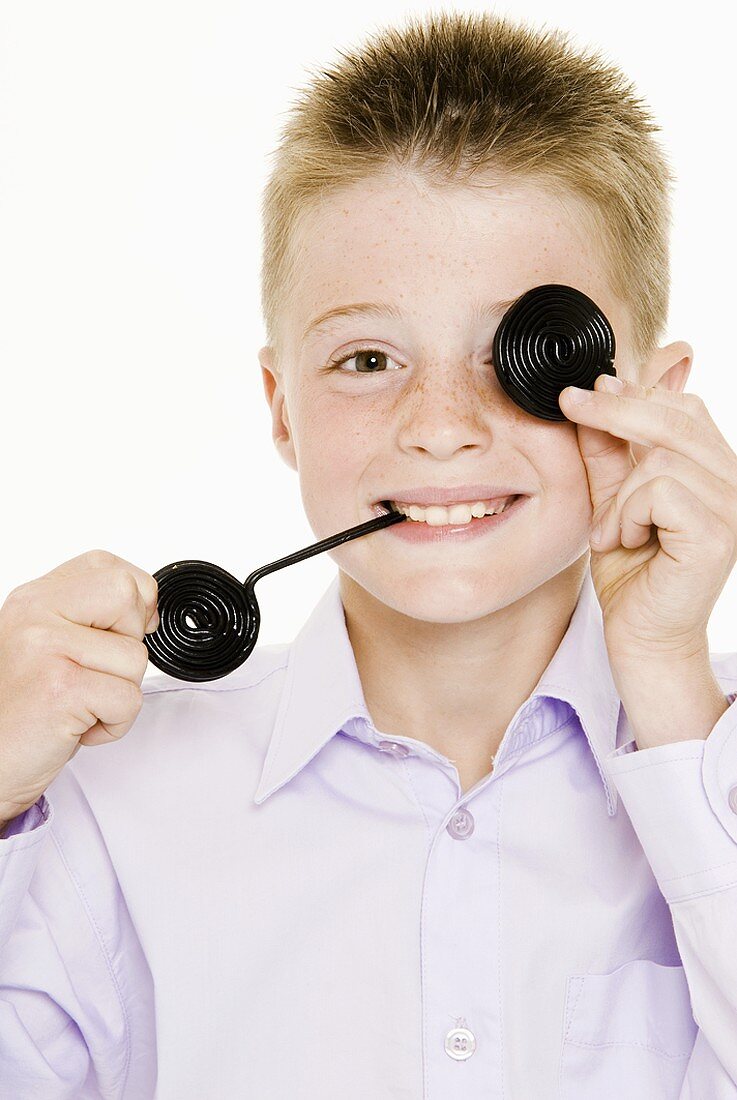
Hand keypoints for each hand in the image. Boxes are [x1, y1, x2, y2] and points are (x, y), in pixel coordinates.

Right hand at [0, 550, 158, 827]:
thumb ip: (85, 618)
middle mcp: (35, 615)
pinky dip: (113, 725)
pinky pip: (129, 699)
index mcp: (34, 599)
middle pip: (129, 595)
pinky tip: (75, 727)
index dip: (132, 600)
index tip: (119, 634)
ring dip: (117, 695)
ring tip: (76, 707)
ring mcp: (47, 648)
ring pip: (136, 658)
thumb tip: (148, 606)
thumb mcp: (44, 647)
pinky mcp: (62, 688)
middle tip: (94, 673)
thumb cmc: (16, 714)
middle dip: (129, 642)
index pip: (108, 567)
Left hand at [558, 373, 736, 666]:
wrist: (640, 637)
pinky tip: (625, 542)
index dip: (633, 392)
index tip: (585, 389)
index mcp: (712, 468)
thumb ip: (607, 452)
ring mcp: (731, 507)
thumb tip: (594, 392)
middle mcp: (733, 482)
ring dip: (619, 496)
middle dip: (614, 408)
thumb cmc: (630, 572)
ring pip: (661, 458)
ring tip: (611, 531)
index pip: (683, 408)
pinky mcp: (718, 534)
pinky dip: (627, 515)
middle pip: (676, 418)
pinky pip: (660, 492)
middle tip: (570, 405)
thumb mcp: (610, 499)